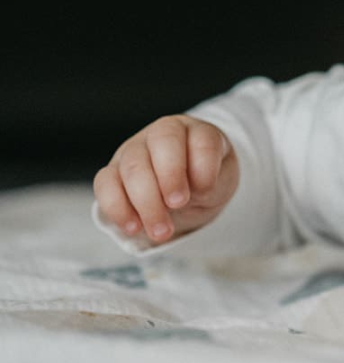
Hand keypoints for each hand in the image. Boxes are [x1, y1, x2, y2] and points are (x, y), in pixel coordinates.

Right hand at [93, 115, 238, 243]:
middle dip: (170, 178)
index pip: (200, 138)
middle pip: (162, 144)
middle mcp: (162, 134)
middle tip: (178, 205)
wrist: (185, 193)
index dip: (202, 165)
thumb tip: (194, 189)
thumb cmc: (204, 180)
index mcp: (196, 131)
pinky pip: (105, 184)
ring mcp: (133, 150)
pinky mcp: (112, 172)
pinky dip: (118, 208)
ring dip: (146, 203)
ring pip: (132, 167)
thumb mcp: (219, 180)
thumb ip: (208, 181)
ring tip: (161, 231)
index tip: (204, 190)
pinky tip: (134, 227)